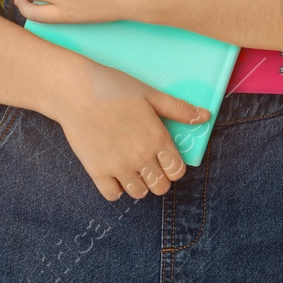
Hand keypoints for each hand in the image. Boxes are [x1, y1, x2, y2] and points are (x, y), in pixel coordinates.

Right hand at [50, 59, 210, 200]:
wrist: (77, 92)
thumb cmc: (115, 88)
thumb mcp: (151, 94)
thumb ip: (179, 109)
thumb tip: (205, 116)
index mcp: (157, 138)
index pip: (177, 171)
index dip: (174, 167)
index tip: (166, 159)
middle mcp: (140, 157)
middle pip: (160, 187)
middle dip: (159, 179)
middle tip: (150, 165)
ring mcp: (118, 167)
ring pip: (138, 193)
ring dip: (139, 184)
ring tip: (133, 168)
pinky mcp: (96, 171)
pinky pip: (112, 195)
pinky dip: (116, 189)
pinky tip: (115, 174)